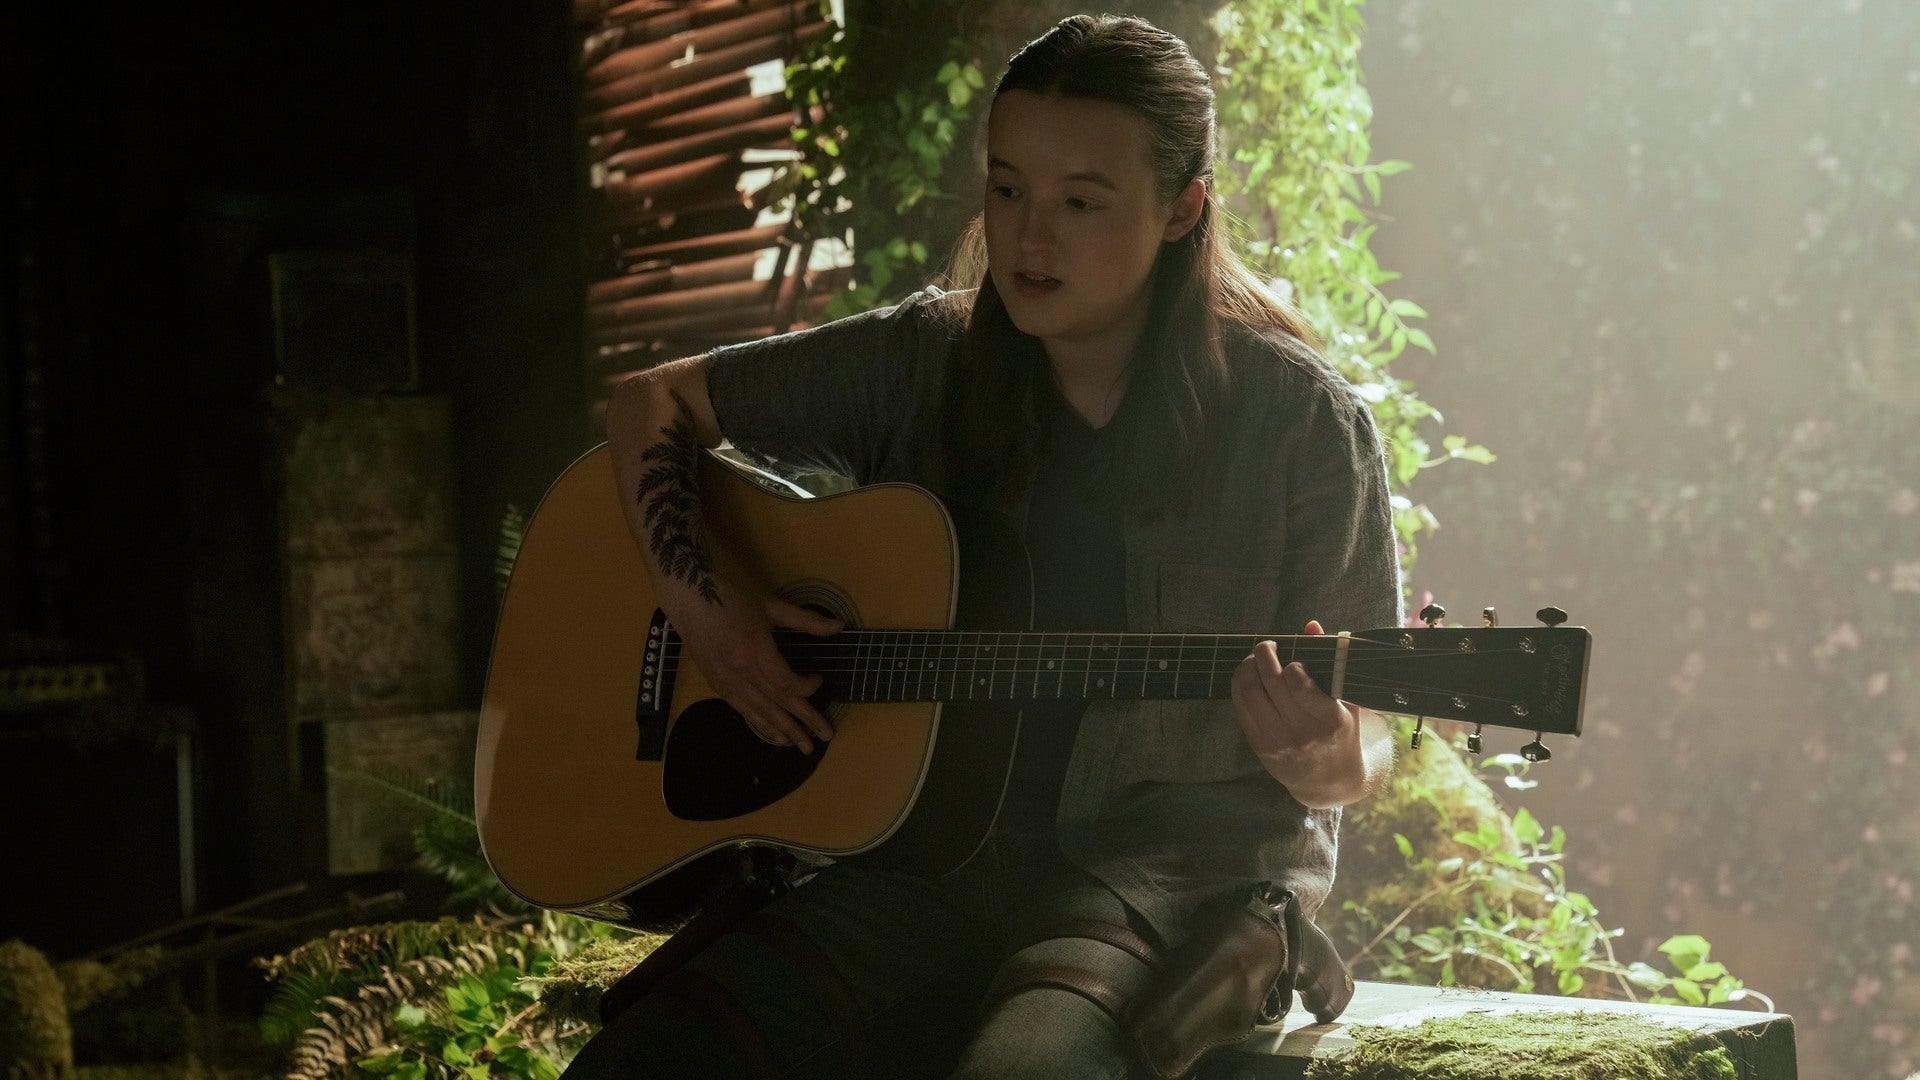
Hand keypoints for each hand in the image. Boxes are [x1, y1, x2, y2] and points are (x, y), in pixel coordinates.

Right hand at [658, 574, 841, 753]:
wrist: (690, 602)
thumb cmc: (732, 600)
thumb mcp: (771, 606)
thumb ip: (806, 620)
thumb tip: (839, 626)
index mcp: (755, 650)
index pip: (786, 683)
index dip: (806, 688)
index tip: (818, 680)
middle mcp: (740, 672)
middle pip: (777, 703)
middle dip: (803, 722)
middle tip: (825, 737)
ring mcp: (727, 681)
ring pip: (760, 712)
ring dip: (784, 730)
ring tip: (802, 746)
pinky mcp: (718, 685)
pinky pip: (743, 710)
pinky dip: (760, 724)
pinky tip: (774, 735)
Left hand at [1229, 619, 1370, 807]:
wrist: (1330, 779)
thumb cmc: (1342, 731)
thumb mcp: (1347, 700)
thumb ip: (1330, 661)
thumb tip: (1310, 625)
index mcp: (1331, 719)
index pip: (1298, 684)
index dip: (1292, 665)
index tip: (1294, 662)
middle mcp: (1302, 731)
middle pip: (1270, 682)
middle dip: (1264, 654)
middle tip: (1267, 645)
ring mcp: (1278, 740)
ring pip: (1250, 693)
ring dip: (1247, 667)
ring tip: (1255, 659)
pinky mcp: (1260, 746)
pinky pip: (1240, 708)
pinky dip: (1239, 686)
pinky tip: (1247, 676)